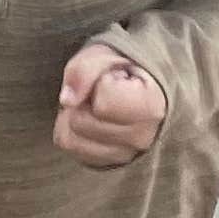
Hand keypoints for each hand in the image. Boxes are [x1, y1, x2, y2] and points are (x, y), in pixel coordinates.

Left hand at [55, 42, 167, 168]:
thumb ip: (84, 70)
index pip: (103, 105)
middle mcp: (142, 138)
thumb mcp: (105, 54)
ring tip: (95, 104)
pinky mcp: (108, 163)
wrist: (142, 83)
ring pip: (71, 139)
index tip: (114, 77)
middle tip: (100, 90)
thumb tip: (67, 100)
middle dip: (82, 100)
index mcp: (152, 106)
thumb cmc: (124, 67)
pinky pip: (71, 149)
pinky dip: (72, 130)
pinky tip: (91, 118)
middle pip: (81, 122)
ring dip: (74, 115)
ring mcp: (126, 156)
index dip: (99, 83)